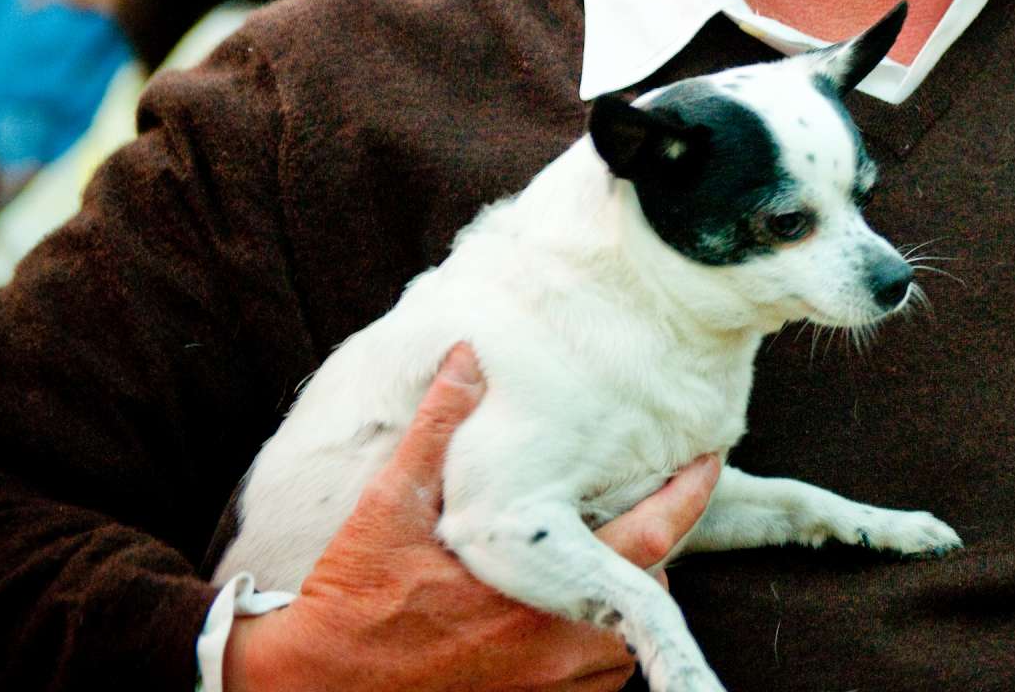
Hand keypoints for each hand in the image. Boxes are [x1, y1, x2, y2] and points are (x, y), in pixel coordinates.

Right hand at [224, 345, 721, 691]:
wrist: (308, 688)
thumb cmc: (350, 601)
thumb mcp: (389, 506)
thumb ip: (437, 429)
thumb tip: (469, 356)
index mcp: (534, 592)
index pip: (651, 540)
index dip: (688, 496)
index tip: (707, 461)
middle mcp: (551, 651)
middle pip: (646, 594)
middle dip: (642, 552)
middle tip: (627, 510)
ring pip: (620, 646)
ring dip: (614, 604)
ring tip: (591, 563)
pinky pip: (590, 684)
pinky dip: (588, 650)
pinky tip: (556, 617)